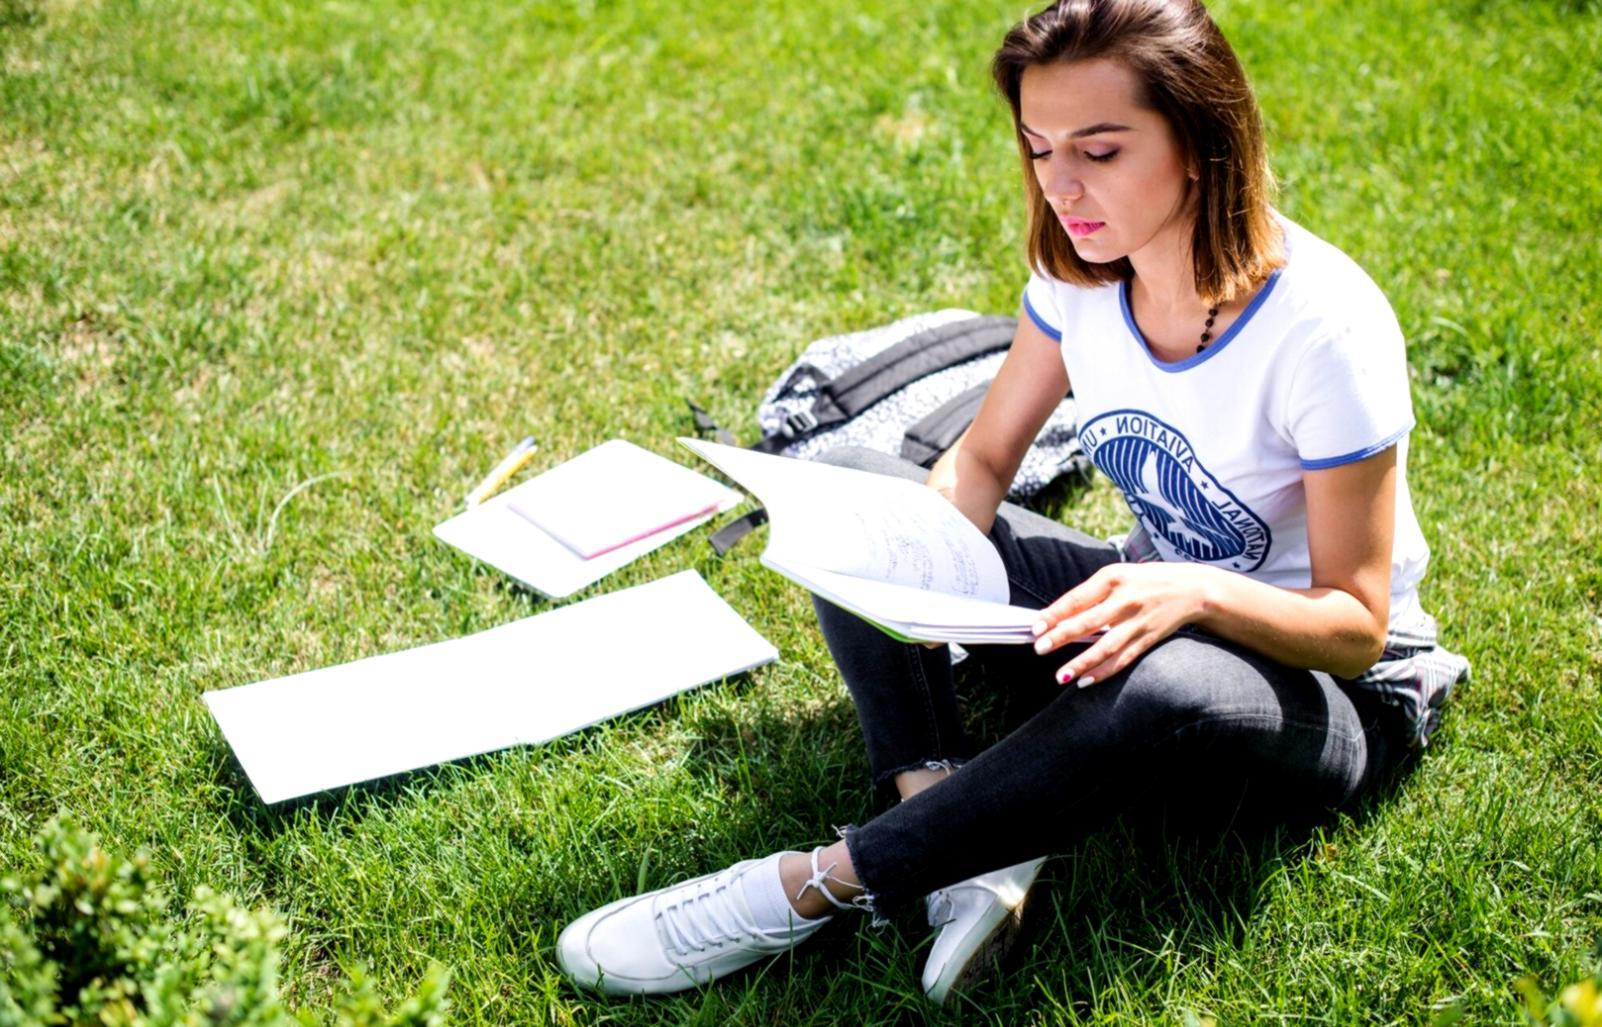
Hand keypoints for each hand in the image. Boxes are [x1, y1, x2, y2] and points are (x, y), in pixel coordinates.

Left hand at [1030, 562, 1211, 686]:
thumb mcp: (1118, 576)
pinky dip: (1104, 671)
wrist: (1192, 589)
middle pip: (1089, 621)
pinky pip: (1123, 659)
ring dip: (1082, 662)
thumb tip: (1058, 616)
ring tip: (1061, 675)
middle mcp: (1126, 600)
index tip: (1035, 627)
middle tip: (1040, 648)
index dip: (1055, 613)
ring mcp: (1138, 621)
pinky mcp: (1148, 639)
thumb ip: (1091, 594)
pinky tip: (1085, 681)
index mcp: (1113, 578)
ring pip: (1106, 646)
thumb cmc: (1145, 580)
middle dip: (1062, 636)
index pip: (1077, 598)